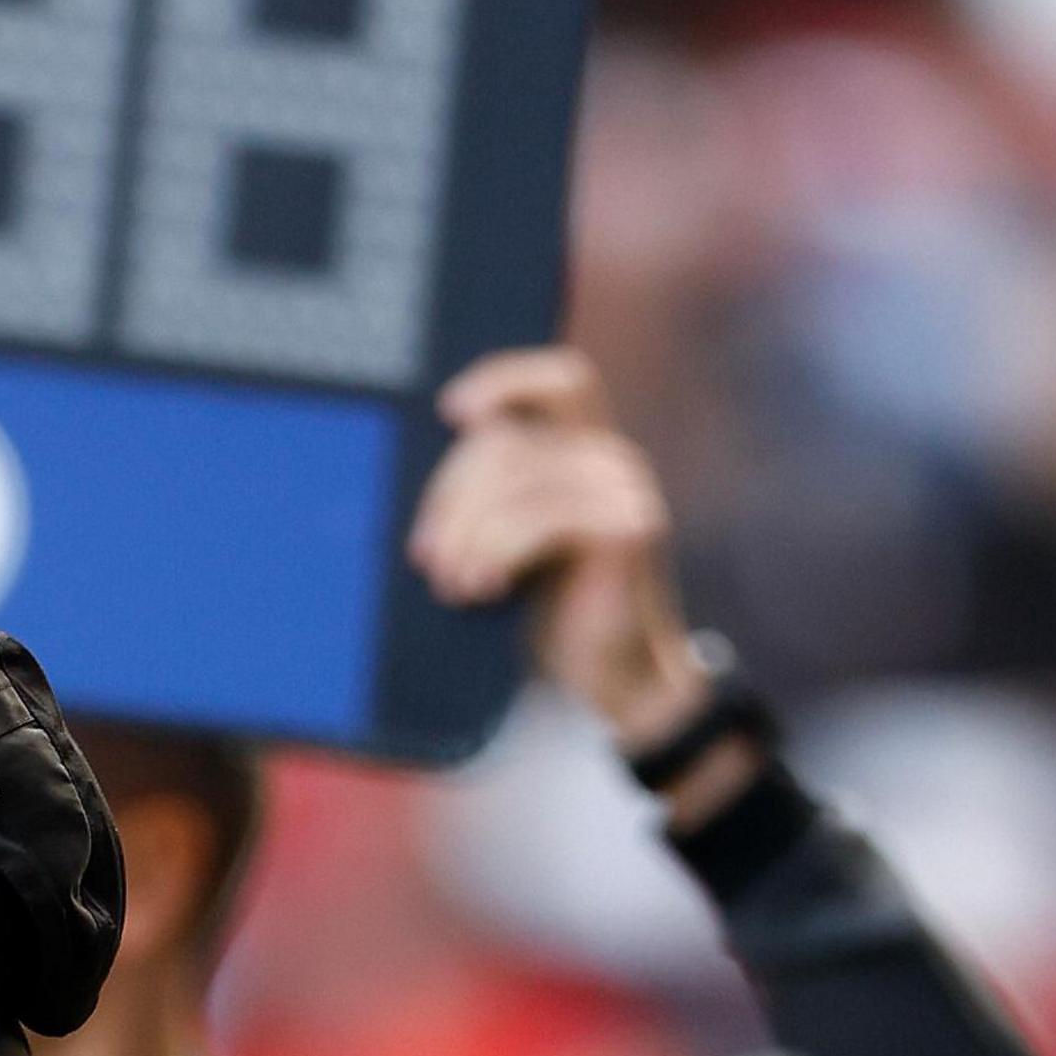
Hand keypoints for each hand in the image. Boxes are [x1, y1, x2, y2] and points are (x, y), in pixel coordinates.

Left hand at [407, 348, 710, 753]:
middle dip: (451, 497)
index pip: (561, 378)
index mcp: (585, 449)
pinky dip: (498, 550)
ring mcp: (626, 490)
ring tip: (451, 582)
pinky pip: (542, 516)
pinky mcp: (629, 529)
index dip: (505, 378)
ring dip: (468, 534)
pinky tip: (484, 587)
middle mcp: (612, 459)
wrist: (607, 677)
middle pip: (507, 442)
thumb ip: (490, 493)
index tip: (451, 412)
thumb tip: (427, 478)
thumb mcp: (508, 539)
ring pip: (517, 479)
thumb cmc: (548, 609)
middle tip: (427, 556)